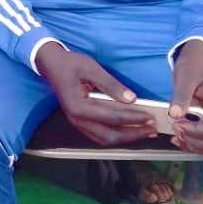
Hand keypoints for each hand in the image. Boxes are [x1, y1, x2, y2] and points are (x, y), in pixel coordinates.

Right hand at [35, 43, 155, 145]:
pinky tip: (128, 130)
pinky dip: (116, 135)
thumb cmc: (70, 64)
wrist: (51, 65)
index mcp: (79, 107)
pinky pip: (99, 135)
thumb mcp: (91, 68)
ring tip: (144, 132)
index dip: (133, 119)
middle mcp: (77, 119)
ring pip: (104, 139)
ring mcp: (77, 122)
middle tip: (151, 129)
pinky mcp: (80, 121)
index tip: (150, 117)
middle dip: (132, 135)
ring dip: (125, 138)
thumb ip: (111, 84)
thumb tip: (131, 99)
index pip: (112, 118)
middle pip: (109, 136)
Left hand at [169, 40, 202, 156]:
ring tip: (176, 135)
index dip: (196, 133)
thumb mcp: (186, 76)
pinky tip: (177, 137)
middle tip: (176, 132)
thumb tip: (176, 114)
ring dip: (195, 147)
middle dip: (196, 143)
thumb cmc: (193, 66)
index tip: (178, 125)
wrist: (198, 59)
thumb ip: (181, 95)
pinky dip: (192, 144)